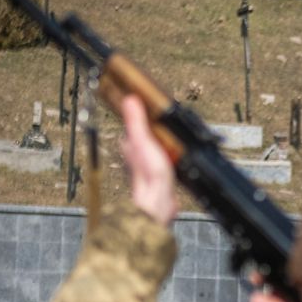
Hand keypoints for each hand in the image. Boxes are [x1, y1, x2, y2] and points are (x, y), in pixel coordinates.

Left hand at [119, 96, 176, 227]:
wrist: (159, 200)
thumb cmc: (149, 175)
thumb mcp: (143, 141)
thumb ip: (136, 121)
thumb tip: (130, 100)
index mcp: (130, 143)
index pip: (133, 123)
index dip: (140, 113)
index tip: (143, 102)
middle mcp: (136, 153)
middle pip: (144, 134)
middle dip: (151, 126)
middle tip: (155, 114)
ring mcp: (148, 163)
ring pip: (153, 145)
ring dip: (160, 140)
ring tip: (165, 132)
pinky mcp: (159, 173)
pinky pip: (163, 157)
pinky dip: (168, 153)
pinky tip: (172, 153)